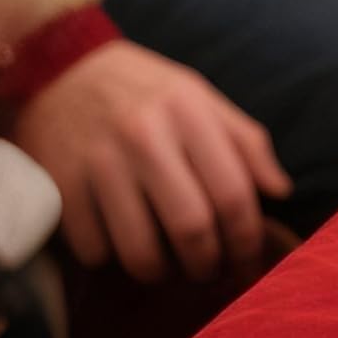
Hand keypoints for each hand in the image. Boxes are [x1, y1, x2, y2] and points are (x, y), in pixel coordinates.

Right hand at [9, 40, 290, 281]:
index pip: (233, 195)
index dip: (247, 240)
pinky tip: (118, 246)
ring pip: (139, 249)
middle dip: (207, 265)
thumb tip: (281, 191)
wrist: (56, 65)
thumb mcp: (199, 97)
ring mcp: (96, 160)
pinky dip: (110, 260)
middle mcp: (143, 135)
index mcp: (188, 113)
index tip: (247, 260)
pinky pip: (94, 248)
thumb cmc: (143, 91)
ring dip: (160, 273)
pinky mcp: (59, 181)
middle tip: (209, 271)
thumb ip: (246, 141)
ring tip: (167, 268)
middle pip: (191, 228)